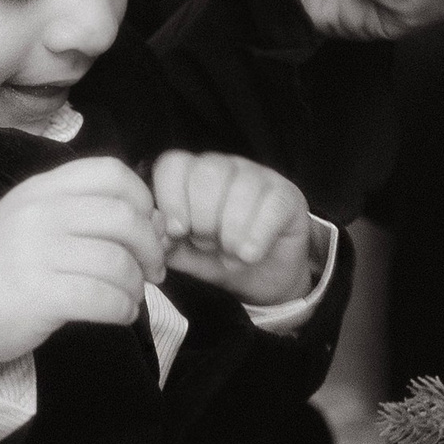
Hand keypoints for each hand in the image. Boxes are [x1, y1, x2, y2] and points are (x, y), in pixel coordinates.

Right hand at [0, 157, 166, 374]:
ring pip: (117, 262)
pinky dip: (123, 310)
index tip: (148, 229)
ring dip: (137, 286)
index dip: (143, 200)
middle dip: (151, 248)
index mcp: (41, 189)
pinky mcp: (37, 294)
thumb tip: (158, 224)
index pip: (111, 173)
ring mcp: (35, 252)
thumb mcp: (35, 222)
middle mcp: (39, 213)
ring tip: (131, 298)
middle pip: (124, 218)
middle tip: (153, 271)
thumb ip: (87, 215)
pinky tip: (119, 315)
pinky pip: (102, 298)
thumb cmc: (2, 266)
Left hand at [150, 150, 315, 307]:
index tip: (177, 231)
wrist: (263, 280)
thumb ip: (165, 242)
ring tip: (231, 255)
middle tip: (208, 244)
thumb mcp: (184, 255)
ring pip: (241, 187)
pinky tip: (250, 255)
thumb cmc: (219, 259)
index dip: (171, 197)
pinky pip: (271, 205)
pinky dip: (257, 235)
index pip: (174, 164)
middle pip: (207, 172)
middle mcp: (224, 168)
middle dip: (203, 217)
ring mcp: (258, 176)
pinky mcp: (287, 195)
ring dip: (231, 231)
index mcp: (192, 176)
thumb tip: (155, 230)